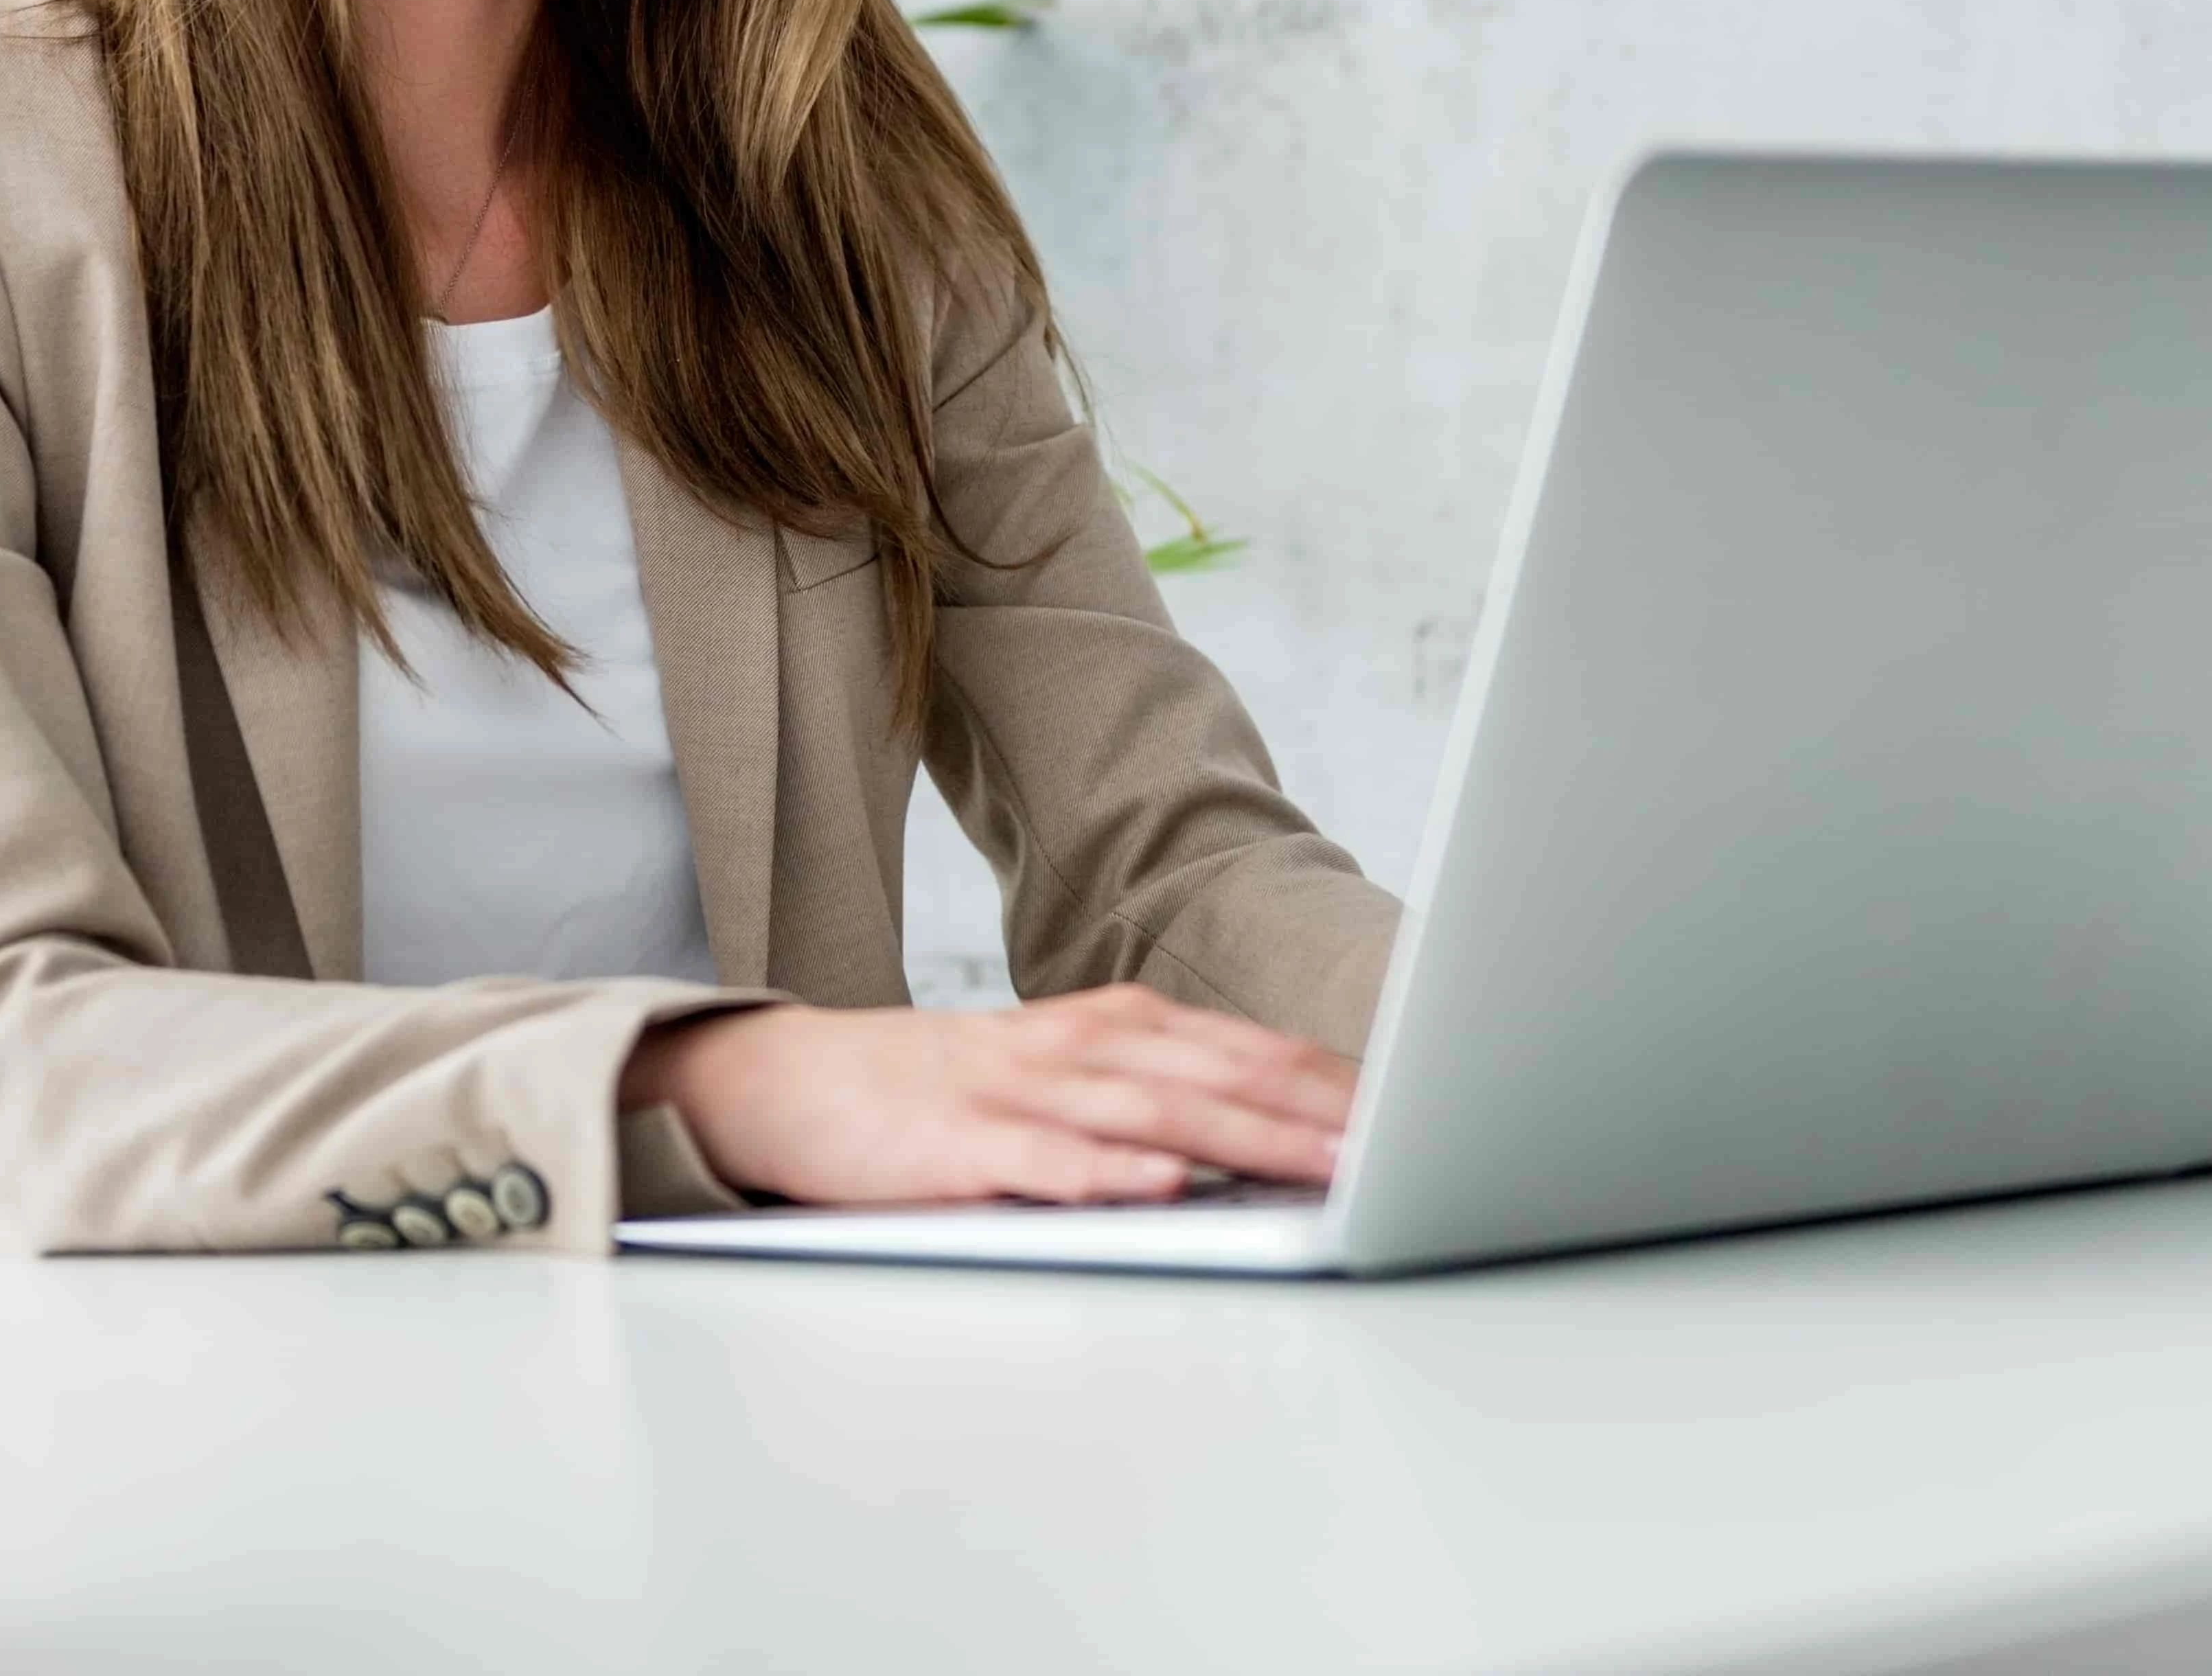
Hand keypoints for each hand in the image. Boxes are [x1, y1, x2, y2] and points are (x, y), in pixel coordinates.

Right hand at [618, 985, 1356, 1207]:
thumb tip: (1277, 1133)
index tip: (1418, 1110)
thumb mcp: (1060, 1077)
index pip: (1244, 1051)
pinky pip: (1044, 1159)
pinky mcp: (957, 1143)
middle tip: (1404, 1140)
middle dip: (1315, 1110)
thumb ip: (1156, 1097)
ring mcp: (1016, 1091)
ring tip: (1323, 1164)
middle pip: (1216, 1074)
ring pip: (1150, 1113)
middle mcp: (1076, 1046)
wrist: (793, 1081)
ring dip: (1243, 1139)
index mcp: (1110, 1027)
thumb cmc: (943, 1094)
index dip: (1332, 1081)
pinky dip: (1106, 1172)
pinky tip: (1161, 1185)